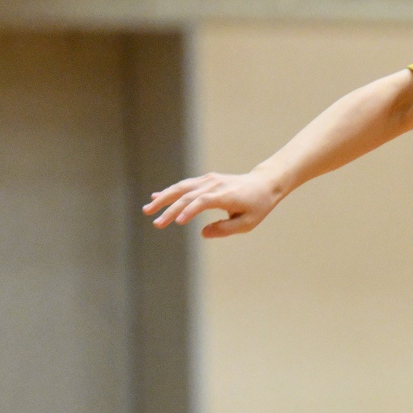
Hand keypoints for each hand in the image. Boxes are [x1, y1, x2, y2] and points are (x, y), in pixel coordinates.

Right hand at [146, 171, 282, 237]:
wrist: (264, 184)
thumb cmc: (258, 206)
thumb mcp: (248, 223)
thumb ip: (225, 229)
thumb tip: (203, 233)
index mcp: (225, 196)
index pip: (202, 202)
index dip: (188, 211)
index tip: (176, 222)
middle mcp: (214, 185)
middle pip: (187, 196)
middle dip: (169, 209)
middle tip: (155, 223)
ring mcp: (209, 180)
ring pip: (181, 188)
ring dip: (163, 198)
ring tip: (148, 210)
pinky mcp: (206, 180)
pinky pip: (185, 185)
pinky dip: (170, 191)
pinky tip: (156, 197)